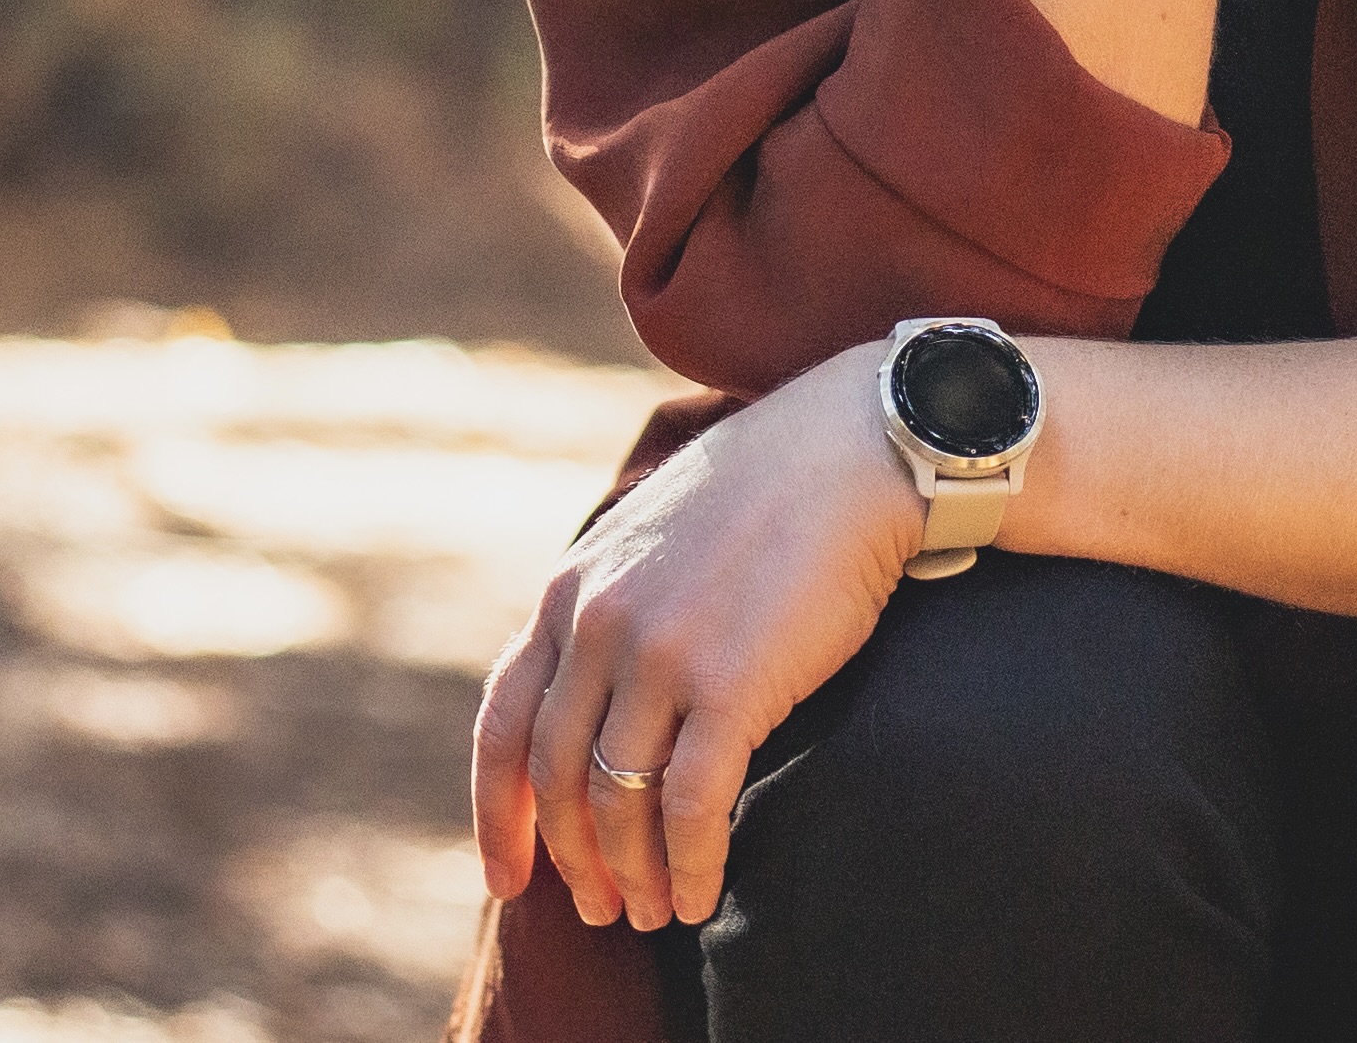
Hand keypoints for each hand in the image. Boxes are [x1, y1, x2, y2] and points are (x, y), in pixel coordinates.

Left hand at [474, 345, 922, 930]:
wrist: (859, 445)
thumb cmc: (775, 486)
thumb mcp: (656, 529)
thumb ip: (612, 600)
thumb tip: (594, 690)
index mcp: (573, 587)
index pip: (503, 722)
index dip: (497, 813)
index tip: (508, 876)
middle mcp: (600, 622)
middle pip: (557, 776)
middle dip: (572, 859)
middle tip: (601, 909)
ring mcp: (660, 653)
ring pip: (618, 802)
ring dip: (633, 874)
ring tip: (657, 910)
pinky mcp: (730, 683)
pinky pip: (690, 806)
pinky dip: (690, 864)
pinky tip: (704, 892)